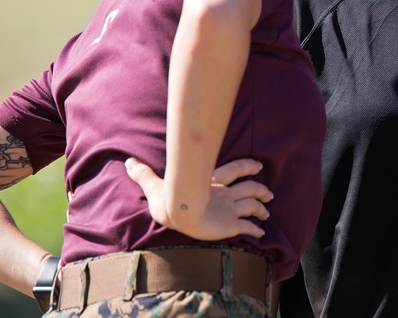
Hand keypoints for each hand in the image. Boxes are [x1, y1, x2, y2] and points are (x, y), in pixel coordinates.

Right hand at [125, 157, 271, 239]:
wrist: (182, 211)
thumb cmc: (170, 198)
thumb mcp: (156, 185)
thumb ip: (145, 175)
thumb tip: (128, 162)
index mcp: (212, 182)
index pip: (235, 169)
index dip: (247, 166)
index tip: (258, 165)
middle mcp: (225, 194)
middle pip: (249, 188)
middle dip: (261, 189)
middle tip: (269, 192)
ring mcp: (229, 209)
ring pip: (253, 205)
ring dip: (262, 207)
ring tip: (267, 211)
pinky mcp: (231, 224)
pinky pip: (248, 227)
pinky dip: (255, 230)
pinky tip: (261, 234)